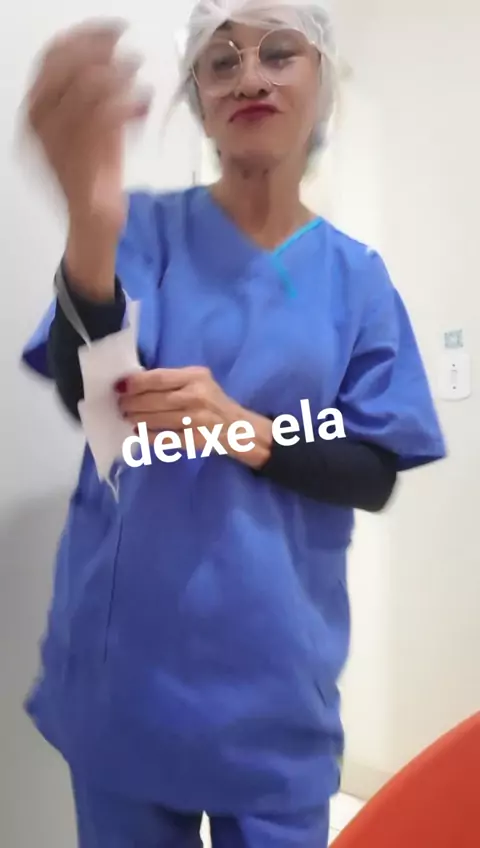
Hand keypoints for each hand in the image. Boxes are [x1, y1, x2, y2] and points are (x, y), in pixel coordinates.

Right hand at [25, 18, 150, 236]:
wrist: (93, 223)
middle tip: (126, 48)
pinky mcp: (81, 158)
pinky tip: (140, 103)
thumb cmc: (93, 176)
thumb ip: (96, 94)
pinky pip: (103, 115)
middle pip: (66, 66)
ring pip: (86, 86)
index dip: (82, 38)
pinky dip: (126, 102)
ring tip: (136, 76)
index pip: (52, 59)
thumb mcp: (93, 128)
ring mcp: (57, 142)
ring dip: (117, 74)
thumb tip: (114, 53)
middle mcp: (38, 124)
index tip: (110, 31)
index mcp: (35, 113)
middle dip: (100, 50)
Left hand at [116, 367, 272, 468]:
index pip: (159, 378)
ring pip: (156, 419)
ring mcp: (196, 420)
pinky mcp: (194, 439)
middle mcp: (196, 396)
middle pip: (154, 400)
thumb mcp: (199, 382)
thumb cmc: (213, 402)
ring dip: (136, 418)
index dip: (136, 383)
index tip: (120, 386)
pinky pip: (164, 438)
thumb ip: (173, 381)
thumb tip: (135, 382)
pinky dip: (148, 435)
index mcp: (196, 377)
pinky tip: (139, 432)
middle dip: (131, 403)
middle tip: (120, 405)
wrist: (239, 428)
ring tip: (126, 416)